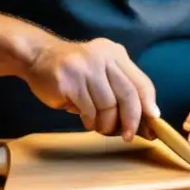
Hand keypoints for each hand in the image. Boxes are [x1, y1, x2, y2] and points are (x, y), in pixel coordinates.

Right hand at [24, 35, 158, 141]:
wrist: (37, 56)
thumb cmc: (74, 72)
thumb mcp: (101, 71)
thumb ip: (120, 90)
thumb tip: (144, 120)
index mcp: (115, 54)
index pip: (140, 81)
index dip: (148, 104)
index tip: (152, 122)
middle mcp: (103, 57)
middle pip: (127, 94)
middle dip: (131, 119)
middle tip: (128, 136)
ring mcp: (85, 67)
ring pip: (108, 105)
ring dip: (105, 123)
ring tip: (98, 124)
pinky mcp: (69, 80)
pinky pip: (89, 109)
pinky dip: (90, 120)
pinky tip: (85, 118)